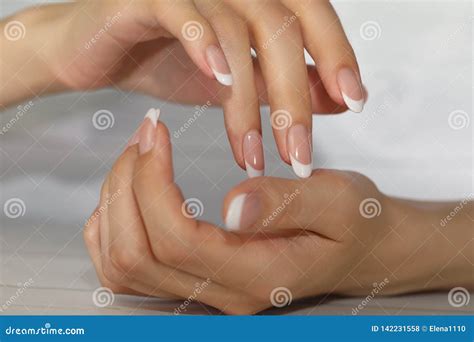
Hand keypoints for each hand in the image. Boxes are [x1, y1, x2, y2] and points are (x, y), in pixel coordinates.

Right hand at [2, 1, 363, 177]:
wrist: (98, 50)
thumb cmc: (167, 61)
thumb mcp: (237, 80)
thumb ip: (283, 84)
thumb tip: (340, 98)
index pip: (311, 15)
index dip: (338, 55)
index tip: (355, 102)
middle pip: (280, 30)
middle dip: (294, 98)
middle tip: (299, 155)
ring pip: (236, 34)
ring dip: (246, 102)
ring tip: (251, 155)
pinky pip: (182, 12)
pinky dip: (204, 44)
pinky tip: (219, 81)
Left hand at [84, 109, 472, 313]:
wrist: (363, 248)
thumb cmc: (356, 222)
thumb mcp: (340, 202)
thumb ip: (288, 203)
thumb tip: (231, 204)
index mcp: (258, 275)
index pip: (176, 239)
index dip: (153, 183)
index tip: (157, 132)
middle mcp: (224, 295)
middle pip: (137, 256)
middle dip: (126, 187)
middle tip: (145, 136)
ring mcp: (207, 294)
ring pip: (123, 268)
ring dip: (115, 206)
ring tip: (136, 157)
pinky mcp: (199, 281)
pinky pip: (130, 268)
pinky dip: (115, 226)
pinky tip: (133, 190)